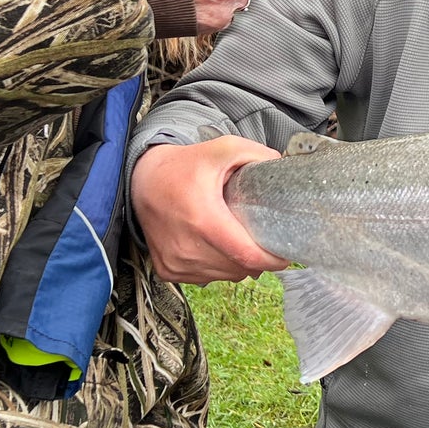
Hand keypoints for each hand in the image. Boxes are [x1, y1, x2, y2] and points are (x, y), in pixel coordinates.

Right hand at [131, 137, 288, 284]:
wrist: (142, 181)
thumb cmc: (184, 166)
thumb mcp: (223, 149)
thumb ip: (257, 155)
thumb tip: (283, 169)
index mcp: (203, 220)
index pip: (247, 256)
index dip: (272, 259)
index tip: (286, 254)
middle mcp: (187, 247)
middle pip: (239, 268)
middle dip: (256, 258)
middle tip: (261, 238)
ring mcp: (175, 262)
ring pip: (224, 276)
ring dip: (237, 264)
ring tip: (236, 239)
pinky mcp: (167, 270)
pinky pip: (206, 278)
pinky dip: (217, 268)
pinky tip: (215, 247)